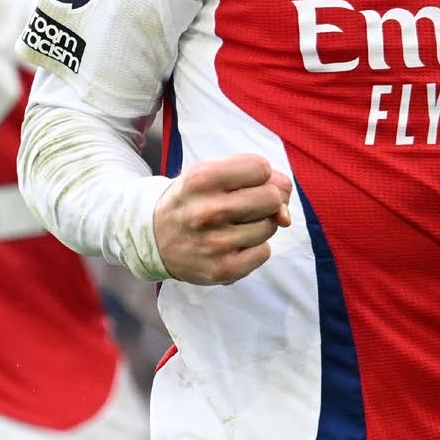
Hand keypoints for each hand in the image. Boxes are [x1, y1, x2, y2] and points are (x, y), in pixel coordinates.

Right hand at [151, 155, 293, 284]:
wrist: (153, 237)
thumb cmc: (194, 200)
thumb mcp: (213, 174)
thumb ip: (259, 180)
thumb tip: (286, 216)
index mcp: (201, 179)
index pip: (261, 168)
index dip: (258, 175)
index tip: (241, 184)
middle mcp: (206, 211)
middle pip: (272, 198)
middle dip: (265, 200)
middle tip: (242, 207)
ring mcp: (213, 244)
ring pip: (270, 227)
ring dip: (259, 225)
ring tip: (232, 226)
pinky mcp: (221, 270)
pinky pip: (264, 253)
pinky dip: (254, 248)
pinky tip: (233, 245)